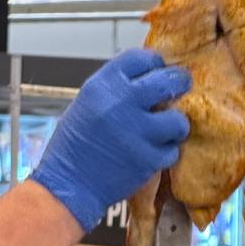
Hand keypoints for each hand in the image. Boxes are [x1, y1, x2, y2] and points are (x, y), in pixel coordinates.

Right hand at [30, 49, 191, 231]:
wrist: (66, 187)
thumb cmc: (72, 149)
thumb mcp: (84, 107)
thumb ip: (114, 92)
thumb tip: (147, 80)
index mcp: (100, 87)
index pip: (140, 58)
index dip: (153, 63)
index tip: (158, 71)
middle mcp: (120, 104)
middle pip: (168, 80)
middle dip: (177, 84)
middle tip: (178, 89)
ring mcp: (137, 132)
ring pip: (178, 119)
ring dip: (173, 126)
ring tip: (162, 132)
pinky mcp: (148, 159)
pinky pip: (172, 150)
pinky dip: (164, 153)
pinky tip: (149, 155)